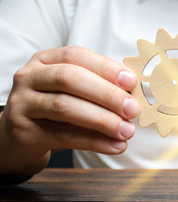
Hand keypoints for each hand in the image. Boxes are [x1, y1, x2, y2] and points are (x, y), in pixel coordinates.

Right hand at [0, 46, 138, 173]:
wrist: (19, 138)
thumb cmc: (54, 110)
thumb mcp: (73, 92)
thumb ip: (97, 89)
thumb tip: (133, 96)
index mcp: (45, 60)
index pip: (76, 56)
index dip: (106, 67)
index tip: (131, 82)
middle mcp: (30, 77)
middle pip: (70, 78)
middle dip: (106, 94)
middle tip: (132, 109)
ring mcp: (22, 104)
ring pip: (65, 107)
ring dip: (102, 120)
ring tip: (127, 131)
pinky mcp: (23, 132)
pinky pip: (63, 135)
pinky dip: (94, 141)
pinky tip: (115, 146)